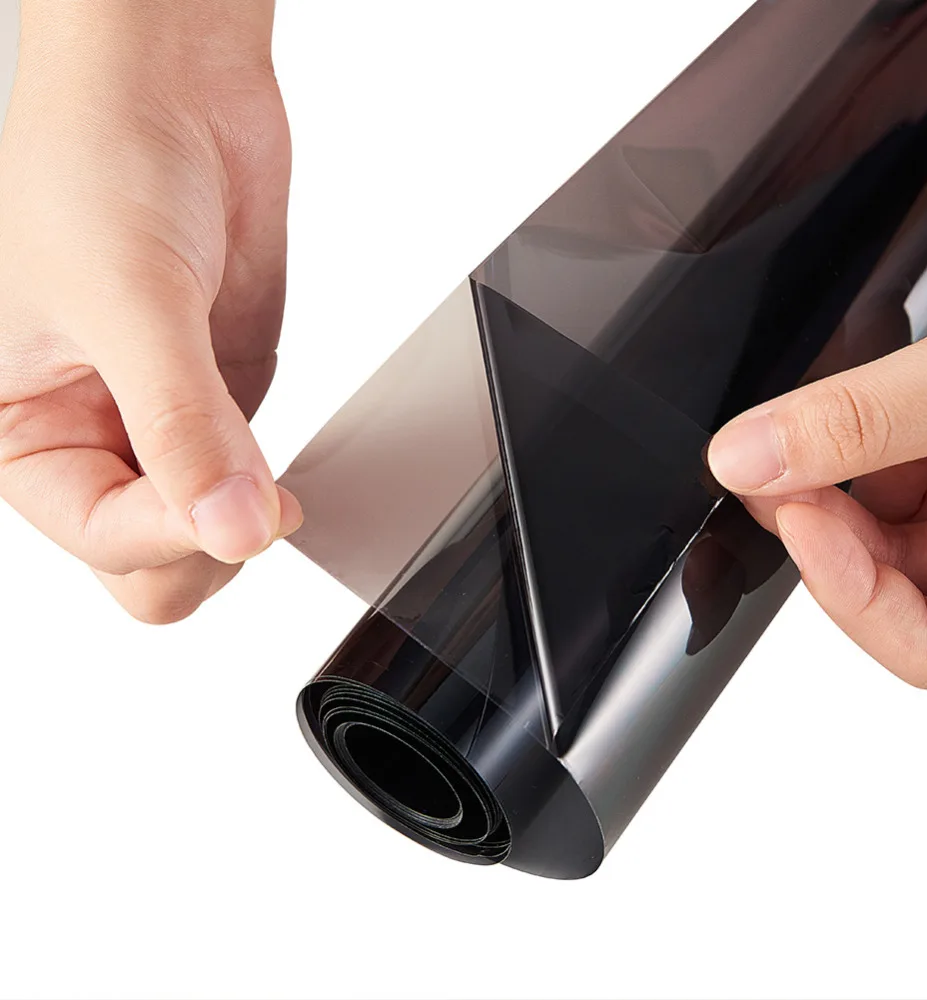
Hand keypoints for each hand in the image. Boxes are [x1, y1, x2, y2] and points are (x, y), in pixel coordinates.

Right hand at [0, 1, 300, 622]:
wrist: (167, 90)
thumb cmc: (102, 160)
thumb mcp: (133, 303)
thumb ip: (185, 427)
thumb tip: (233, 530)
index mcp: (22, 431)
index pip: (107, 543)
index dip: (178, 535)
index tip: (238, 499)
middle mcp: (87, 438)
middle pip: (152, 563)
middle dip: (210, 547)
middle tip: (255, 497)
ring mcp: (159, 425)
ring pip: (205, 534)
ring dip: (247, 517)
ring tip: (266, 466)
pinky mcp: (216, 401)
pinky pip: (246, 484)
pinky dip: (271, 486)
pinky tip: (283, 462)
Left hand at [707, 279, 926, 687]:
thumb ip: (872, 420)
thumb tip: (751, 455)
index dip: (846, 592)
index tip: (795, 512)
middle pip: (900, 579)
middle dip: (830, 520)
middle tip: (772, 460)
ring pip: (895, 519)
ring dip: (844, 472)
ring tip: (821, 418)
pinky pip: (911, 465)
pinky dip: (872, 436)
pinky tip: (859, 402)